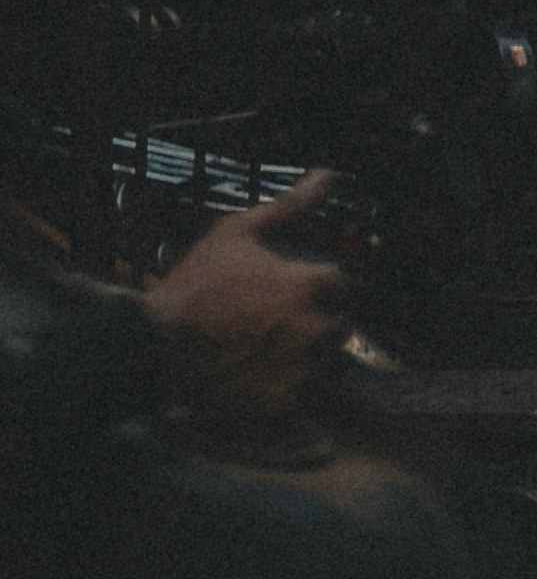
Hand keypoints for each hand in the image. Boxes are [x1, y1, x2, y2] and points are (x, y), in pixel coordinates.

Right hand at [145, 169, 350, 421]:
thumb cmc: (192, 287)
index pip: (342, 285)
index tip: (288, 293)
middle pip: (340, 325)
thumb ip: (288, 207)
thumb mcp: (235, 235)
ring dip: (308, 357)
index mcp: (310, 285)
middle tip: (271, 325)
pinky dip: (292, 388)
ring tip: (264, 351)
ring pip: (330, 363)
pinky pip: (310, 395)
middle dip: (314, 323)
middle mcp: (315, 326)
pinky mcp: (289, 402)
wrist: (150, 346)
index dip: (316, 288)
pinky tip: (259, 376)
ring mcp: (303, 367)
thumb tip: (326, 176)